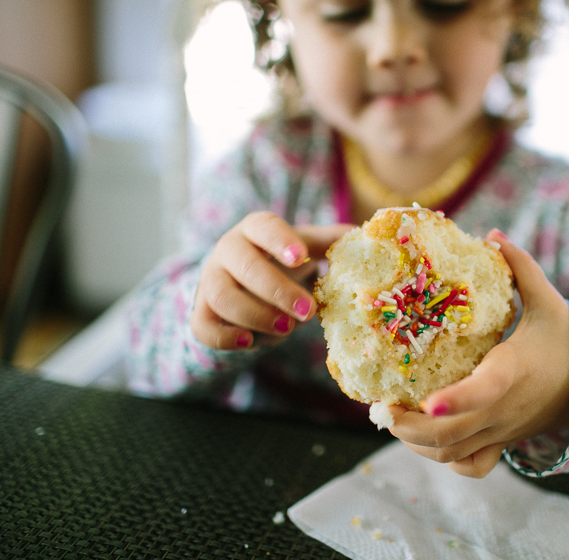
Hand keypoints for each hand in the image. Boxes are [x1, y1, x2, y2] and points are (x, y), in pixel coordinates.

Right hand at [191, 211, 352, 348]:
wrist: (241, 284)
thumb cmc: (280, 262)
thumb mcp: (307, 247)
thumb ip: (334, 241)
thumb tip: (367, 237)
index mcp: (256, 229)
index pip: (263, 225)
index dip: (281, 239)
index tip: (301, 257)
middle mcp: (228, 250)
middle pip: (244, 266)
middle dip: (277, 290)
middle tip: (308, 312)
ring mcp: (210, 281)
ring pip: (222, 296)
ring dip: (257, 315)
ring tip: (287, 329)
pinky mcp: (201, 312)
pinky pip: (202, 325)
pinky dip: (226, 337)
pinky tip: (251, 342)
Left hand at [388, 229, 568, 477]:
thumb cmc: (563, 341)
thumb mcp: (549, 302)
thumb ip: (522, 269)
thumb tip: (492, 236)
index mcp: (513, 372)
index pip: (485, 392)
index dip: (457, 401)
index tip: (427, 402)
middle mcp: (504, 408)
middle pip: (453, 434)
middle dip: (409, 427)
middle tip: (379, 408)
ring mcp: (501, 431)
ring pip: (452, 454)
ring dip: (415, 443)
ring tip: (388, 417)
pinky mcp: (500, 443)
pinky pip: (468, 464)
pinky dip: (440, 458)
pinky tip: (421, 437)